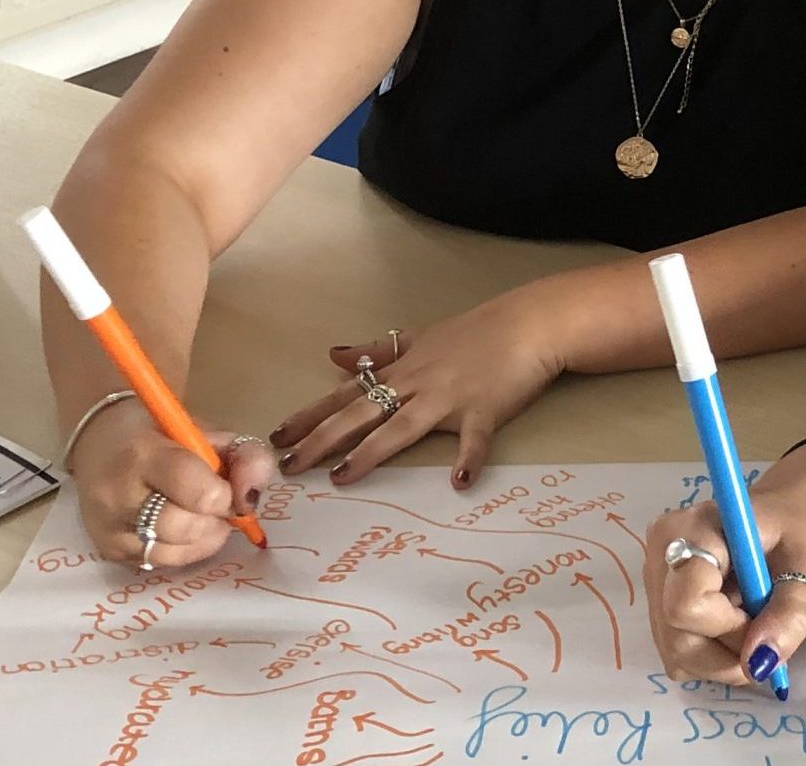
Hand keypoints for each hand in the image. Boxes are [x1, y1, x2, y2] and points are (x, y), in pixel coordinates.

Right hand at [67, 398, 278, 569]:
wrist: (98, 443)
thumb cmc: (162, 435)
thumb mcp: (208, 431)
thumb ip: (245, 456)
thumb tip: (252, 499)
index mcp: (143, 454)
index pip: (198, 492)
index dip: (224, 496)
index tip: (226, 488)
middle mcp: (118, 496)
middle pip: (185, 528)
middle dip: (212, 519)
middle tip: (213, 504)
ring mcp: (108, 529)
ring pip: (172, 554)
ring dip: (200, 539)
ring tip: (198, 516)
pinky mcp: (108, 552)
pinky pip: (159, 565)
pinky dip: (180, 550)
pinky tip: (179, 530)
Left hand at [267, 292, 565, 487]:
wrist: (528, 323)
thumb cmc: (478, 331)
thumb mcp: (421, 337)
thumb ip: (377, 351)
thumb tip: (334, 355)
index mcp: (402, 371)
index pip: (346, 396)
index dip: (310, 416)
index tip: (277, 436)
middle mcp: (417, 385)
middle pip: (361, 414)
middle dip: (322, 440)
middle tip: (289, 465)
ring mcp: (449, 398)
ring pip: (402, 427)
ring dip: (372, 452)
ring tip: (343, 477)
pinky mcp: (485, 410)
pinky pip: (474, 439)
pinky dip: (468, 459)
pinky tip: (459, 482)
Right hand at [642, 443, 805, 688]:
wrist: (788, 512)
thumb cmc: (801, 529)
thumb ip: (789, 614)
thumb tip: (759, 664)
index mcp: (692, 530)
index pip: (686, 606)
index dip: (729, 628)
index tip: (763, 612)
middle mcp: (661, 554)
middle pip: (677, 639)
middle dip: (729, 652)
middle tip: (766, 629)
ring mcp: (655, 581)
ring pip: (676, 653)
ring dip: (723, 658)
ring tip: (754, 623)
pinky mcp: (659, 603)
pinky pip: (678, 652)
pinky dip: (712, 654)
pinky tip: (734, 624)